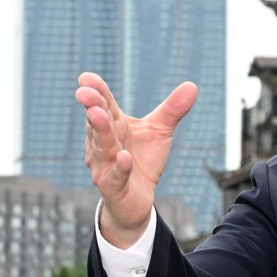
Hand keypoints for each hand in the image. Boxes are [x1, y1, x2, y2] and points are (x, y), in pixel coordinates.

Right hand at [74, 72, 196, 247]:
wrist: (137, 199)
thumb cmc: (142, 160)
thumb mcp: (160, 132)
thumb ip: (172, 110)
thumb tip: (192, 86)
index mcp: (114, 125)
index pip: (103, 104)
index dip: (96, 91)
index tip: (86, 77)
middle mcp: (103, 143)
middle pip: (98, 122)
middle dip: (92, 106)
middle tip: (84, 92)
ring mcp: (105, 165)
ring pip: (102, 147)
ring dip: (99, 131)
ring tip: (97, 114)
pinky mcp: (113, 187)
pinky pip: (116, 176)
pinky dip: (119, 167)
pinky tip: (124, 158)